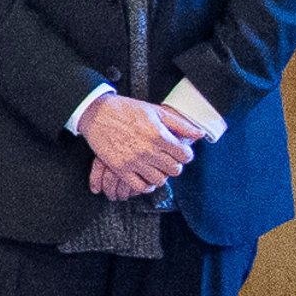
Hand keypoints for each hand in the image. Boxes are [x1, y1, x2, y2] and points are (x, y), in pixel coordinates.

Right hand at [81, 95, 198, 199]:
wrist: (96, 113)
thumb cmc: (126, 109)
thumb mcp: (155, 111)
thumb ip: (180, 124)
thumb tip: (200, 134)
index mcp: (158, 135)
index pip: (185, 156)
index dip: (185, 154)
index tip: (180, 152)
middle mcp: (147, 150)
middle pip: (174, 170)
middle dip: (174, 165)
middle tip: (168, 159)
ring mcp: (133, 161)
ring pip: (159, 180)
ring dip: (161, 175)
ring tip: (156, 168)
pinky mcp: (119, 168)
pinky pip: (139, 186)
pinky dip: (146, 186)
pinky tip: (146, 178)